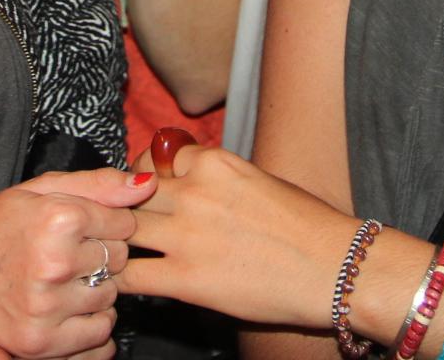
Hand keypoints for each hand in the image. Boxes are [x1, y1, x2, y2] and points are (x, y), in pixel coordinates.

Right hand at [0, 167, 156, 357]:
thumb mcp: (36, 191)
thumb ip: (95, 185)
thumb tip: (147, 184)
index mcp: (57, 218)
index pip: (125, 224)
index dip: (104, 224)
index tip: (78, 228)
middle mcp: (55, 262)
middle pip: (119, 261)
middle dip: (99, 256)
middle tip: (63, 254)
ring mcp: (48, 306)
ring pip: (111, 297)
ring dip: (93, 290)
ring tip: (58, 281)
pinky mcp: (42, 341)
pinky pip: (99, 332)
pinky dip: (88, 322)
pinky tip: (60, 306)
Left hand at [125, 141, 351, 329]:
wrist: (334, 267)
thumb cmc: (305, 225)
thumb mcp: (257, 179)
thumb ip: (215, 178)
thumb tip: (184, 181)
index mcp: (213, 162)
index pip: (153, 159)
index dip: (142, 178)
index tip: (141, 195)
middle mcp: (194, 192)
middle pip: (129, 192)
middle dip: (121, 209)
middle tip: (118, 226)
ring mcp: (186, 235)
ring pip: (122, 229)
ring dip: (113, 242)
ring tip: (109, 254)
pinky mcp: (185, 279)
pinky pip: (129, 275)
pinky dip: (118, 279)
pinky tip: (120, 284)